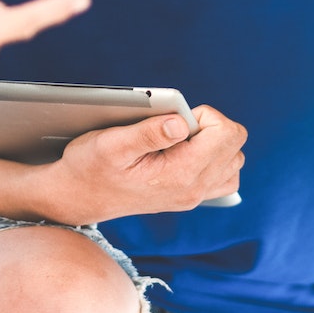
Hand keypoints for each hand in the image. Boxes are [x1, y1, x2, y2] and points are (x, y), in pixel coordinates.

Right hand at [36, 104, 247, 225]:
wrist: (78, 197)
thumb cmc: (90, 166)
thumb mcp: (112, 143)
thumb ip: (148, 132)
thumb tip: (182, 123)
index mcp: (181, 173)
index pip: (226, 134)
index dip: (205, 115)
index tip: (176, 117)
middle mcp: (194, 189)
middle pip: (235, 144)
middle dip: (211, 125)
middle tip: (176, 126)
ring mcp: (194, 196)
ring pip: (233, 160)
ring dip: (215, 142)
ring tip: (182, 139)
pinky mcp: (189, 196)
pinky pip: (223, 176)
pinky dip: (214, 159)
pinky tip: (188, 152)